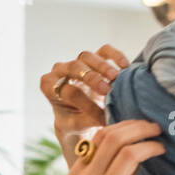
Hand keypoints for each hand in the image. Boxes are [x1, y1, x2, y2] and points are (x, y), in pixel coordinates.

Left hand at [40, 45, 129, 164]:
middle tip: (106, 90)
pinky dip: (115, 55)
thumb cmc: (75, 120)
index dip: (81, 97)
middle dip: (91, 78)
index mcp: (49, 86)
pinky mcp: (94, 57)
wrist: (83, 115)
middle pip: (74, 66)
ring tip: (116, 78)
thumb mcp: (78, 124)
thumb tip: (105, 115)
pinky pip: (104, 50)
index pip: (63, 87)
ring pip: (87, 56)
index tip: (96, 107)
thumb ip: (88, 118)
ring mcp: (77, 62)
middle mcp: (60, 70)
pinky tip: (125, 66)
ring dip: (103, 67)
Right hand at [46, 119, 174, 174]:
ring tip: (163, 149)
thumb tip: (121, 163)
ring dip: (151, 147)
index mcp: (76, 174)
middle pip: (114, 136)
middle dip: (141, 128)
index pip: (99, 135)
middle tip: (158, 129)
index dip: (125, 125)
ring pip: (129, 153)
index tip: (142, 127)